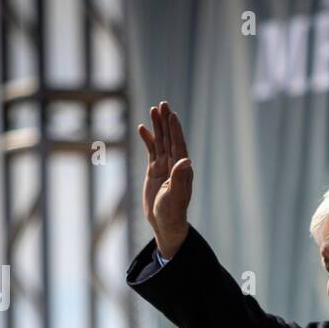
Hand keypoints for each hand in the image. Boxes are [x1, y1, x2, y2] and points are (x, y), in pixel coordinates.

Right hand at [138, 100, 192, 257]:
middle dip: (166, 122)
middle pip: (169, 138)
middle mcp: (175, 165)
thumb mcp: (175, 195)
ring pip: (160, 142)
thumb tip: (186, 160)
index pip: (178, 144)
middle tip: (162, 104)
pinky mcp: (155, 171)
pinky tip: (142, 129)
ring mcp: (164, 167)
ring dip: (157, 127)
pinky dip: (148, 140)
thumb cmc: (172, 212)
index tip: (171, 114)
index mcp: (182, 169)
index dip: (175, 129)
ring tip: (153, 109)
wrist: (164, 224)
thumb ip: (179, 177)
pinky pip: (151, 151)